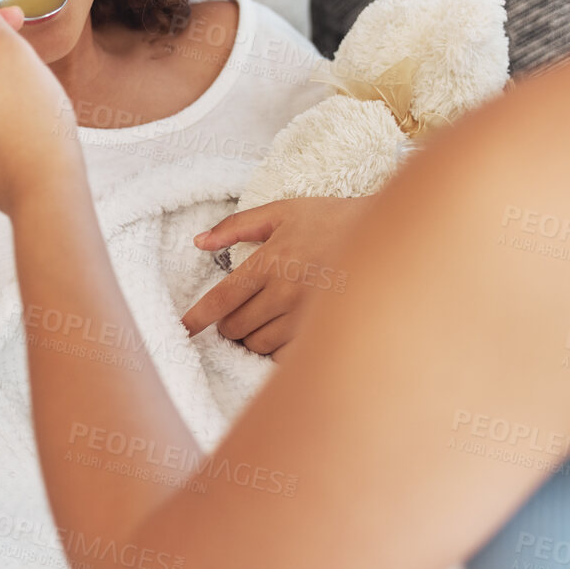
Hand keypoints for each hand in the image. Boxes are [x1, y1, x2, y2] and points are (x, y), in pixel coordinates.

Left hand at [181, 197, 370, 355]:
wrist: (386, 238)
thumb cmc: (332, 220)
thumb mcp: (282, 211)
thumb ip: (236, 225)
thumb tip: (198, 242)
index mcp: (270, 261)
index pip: (222, 298)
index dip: (197, 318)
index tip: (183, 328)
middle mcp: (285, 292)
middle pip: (236, 328)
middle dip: (229, 326)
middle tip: (236, 315)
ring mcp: (306, 316)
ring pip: (258, 345)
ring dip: (252, 338)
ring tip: (262, 321)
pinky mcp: (325, 332)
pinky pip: (286, 356)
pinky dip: (277, 349)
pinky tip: (284, 332)